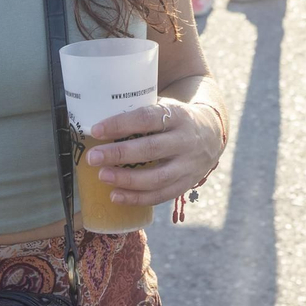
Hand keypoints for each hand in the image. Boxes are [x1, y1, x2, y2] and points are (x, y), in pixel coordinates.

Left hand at [83, 101, 225, 207]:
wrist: (212, 133)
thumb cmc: (175, 119)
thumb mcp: (166, 107)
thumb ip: (140, 113)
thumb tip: (96, 116)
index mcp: (178, 115)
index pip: (148, 119)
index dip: (121, 124)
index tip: (96, 130)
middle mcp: (186, 140)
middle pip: (151, 149)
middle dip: (119, 154)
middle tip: (93, 157)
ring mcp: (189, 165)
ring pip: (157, 177)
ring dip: (126, 180)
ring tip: (102, 176)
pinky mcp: (187, 183)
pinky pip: (161, 195)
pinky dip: (137, 198)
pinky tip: (115, 196)